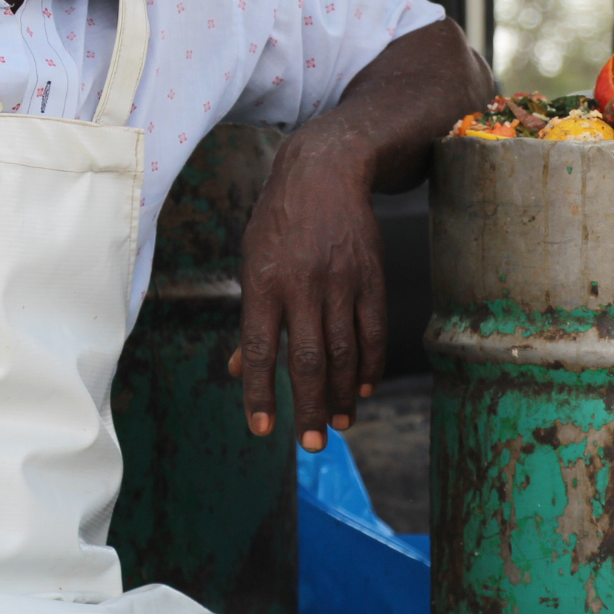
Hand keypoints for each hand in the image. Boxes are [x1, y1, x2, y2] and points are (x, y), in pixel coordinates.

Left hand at [228, 17, 492, 451]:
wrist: (326, 170)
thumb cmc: (280, 220)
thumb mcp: (253, 259)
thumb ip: (252, 316)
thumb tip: (241, 369)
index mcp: (264, 282)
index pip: (262, 350)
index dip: (261, 394)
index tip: (262, 429)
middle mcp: (303, 285)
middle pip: (308, 359)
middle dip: (309, 406)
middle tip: (312, 443)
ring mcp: (341, 280)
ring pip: (344, 350)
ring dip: (342, 393)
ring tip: (340, 423)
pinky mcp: (370, 274)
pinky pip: (372, 328)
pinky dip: (369, 362)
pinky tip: (364, 387)